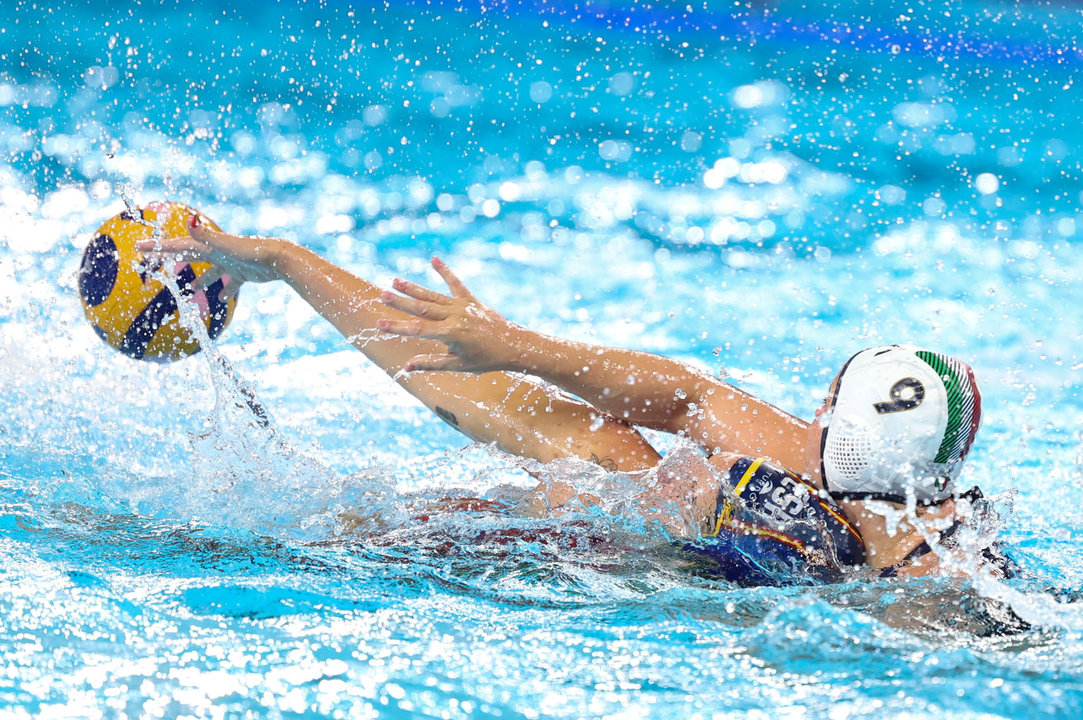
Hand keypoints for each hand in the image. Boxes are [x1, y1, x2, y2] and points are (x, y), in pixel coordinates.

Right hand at [134, 215, 287, 293]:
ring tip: (189, 290)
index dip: (158, 247)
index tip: (138, 247)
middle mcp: (218, 251)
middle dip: (171, 257)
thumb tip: (189, 218)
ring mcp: (231, 262)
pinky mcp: (244, 273)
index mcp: (209, 245)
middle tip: (154, 261)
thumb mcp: (224, 245)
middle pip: (190, 254)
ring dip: (199, 280)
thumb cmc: (251, 251)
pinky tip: (220, 298)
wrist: (278, 259)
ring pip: (211, 272)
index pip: (178, 245)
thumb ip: (205, 235)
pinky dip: (224, 290)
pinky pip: (231, 283)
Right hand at [377, 257, 523, 372]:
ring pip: (433, 295)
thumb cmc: (485, 360)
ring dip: (413, 288)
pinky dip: (445, 272)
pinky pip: (456, 284)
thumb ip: (431, 363)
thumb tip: (406, 367)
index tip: (378, 324)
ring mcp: (463, 306)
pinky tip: (433, 259)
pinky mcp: (471, 300)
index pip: (418, 330)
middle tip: (381, 294)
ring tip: (395, 280)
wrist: (513, 346)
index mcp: (451, 334)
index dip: (397, 327)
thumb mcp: (458, 365)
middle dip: (400, 302)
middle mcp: (455, 316)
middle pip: (422, 307)